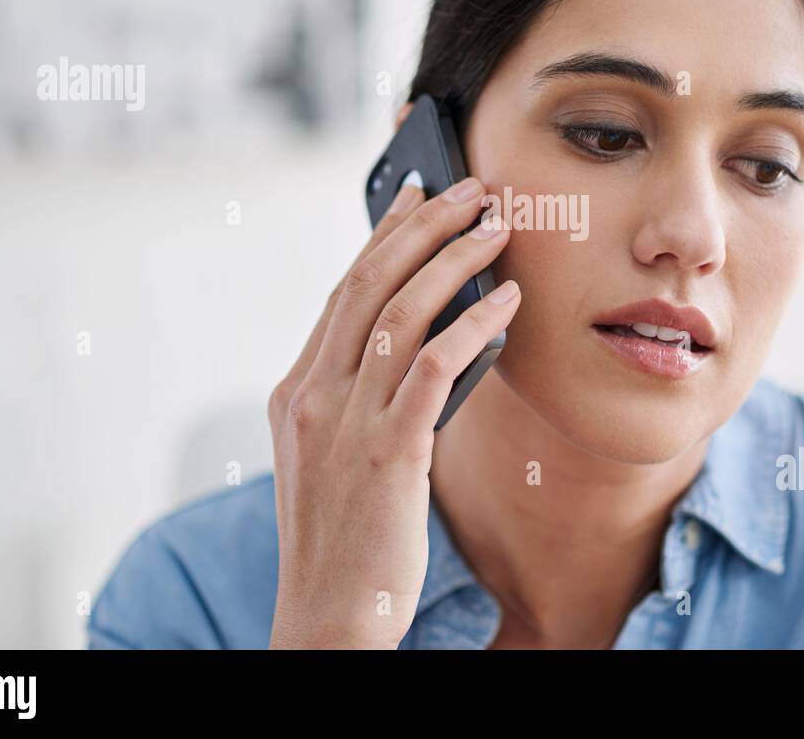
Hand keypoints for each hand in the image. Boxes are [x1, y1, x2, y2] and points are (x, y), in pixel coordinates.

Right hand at [267, 177, 518, 648]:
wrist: (327, 616)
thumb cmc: (346, 537)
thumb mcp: (339, 455)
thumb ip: (365, 397)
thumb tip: (426, 340)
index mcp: (296, 392)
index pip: (342, 293)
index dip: (382, 237)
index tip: (416, 195)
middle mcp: (312, 395)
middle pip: (368, 283)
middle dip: (421, 225)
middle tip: (467, 186)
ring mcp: (345, 422)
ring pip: (400, 311)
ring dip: (454, 259)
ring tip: (496, 225)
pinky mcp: (389, 452)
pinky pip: (432, 367)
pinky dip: (473, 324)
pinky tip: (508, 302)